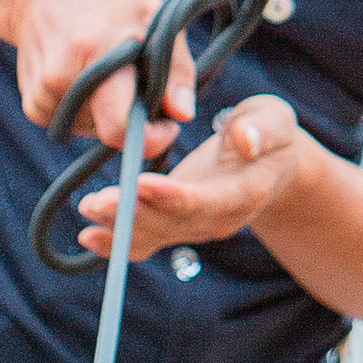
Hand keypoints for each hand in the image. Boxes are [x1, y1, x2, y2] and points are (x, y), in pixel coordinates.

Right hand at [12, 0, 191, 152]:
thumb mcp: (152, 15)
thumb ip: (176, 67)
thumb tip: (183, 114)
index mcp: (97, 50)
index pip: (119, 125)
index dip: (150, 137)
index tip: (167, 124)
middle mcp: (62, 75)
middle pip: (111, 131)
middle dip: (132, 117)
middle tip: (135, 79)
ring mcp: (43, 92)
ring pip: (94, 130)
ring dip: (107, 111)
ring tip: (104, 68)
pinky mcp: (31, 106)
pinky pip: (73, 126)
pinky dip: (86, 110)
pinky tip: (83, 77)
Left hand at [80, 96, 310, 260]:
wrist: (269, 166)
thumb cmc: (268, 134)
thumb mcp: (274, 118)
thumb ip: (262, 128)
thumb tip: (246, 141)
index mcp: (243, 193)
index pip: (205, 200)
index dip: (174, 196)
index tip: (142, 183)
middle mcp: (217, 220)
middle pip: (172, 223)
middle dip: (133, 214)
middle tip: (97, 201)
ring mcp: (195, 228)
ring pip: (154, 235)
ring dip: (118, 227)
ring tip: (87, 209)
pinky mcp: (175, 227)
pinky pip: (145, 242)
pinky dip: (115, 244)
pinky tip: (87, 237)